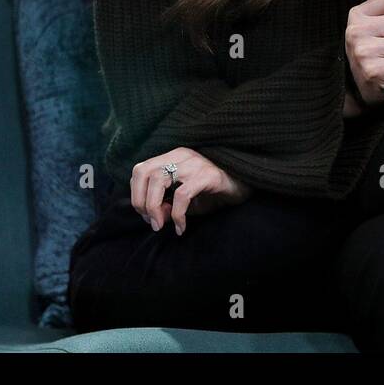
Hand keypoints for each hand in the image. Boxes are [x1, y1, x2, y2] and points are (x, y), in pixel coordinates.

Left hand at [130, 147, 251, 234]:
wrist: (247, 184)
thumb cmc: (215, 190)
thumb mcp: (187, 198)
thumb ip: (168, 204)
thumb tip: (156, 216)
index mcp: (173, 157)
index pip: (140, 170)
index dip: (136, 194)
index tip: (145, 215)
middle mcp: (181, 156)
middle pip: (144, 173)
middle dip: (140, 201)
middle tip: (151, 222)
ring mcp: (195, 164)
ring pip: (158, 180)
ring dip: (154, 207)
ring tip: (161, 225)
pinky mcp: (208, 175)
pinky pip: (182, 195)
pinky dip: (177, 214)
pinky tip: (181, 228)